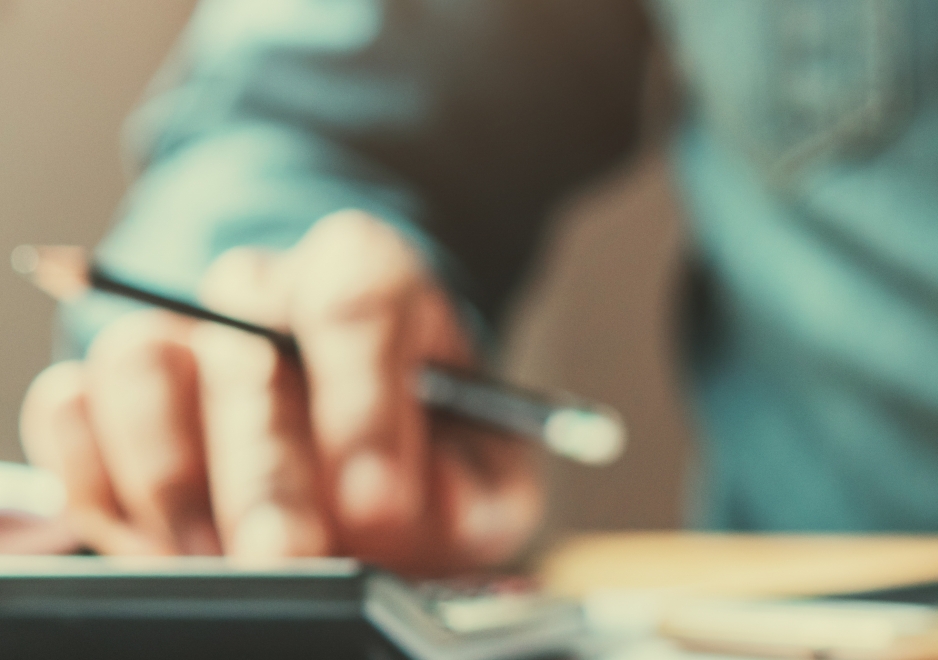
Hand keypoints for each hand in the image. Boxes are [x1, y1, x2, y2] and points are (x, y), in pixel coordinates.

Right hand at [19, 210, 542, 574]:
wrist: (361, 449)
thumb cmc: (425, 455)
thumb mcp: (483, 472)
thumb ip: (475, 486)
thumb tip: (427, 500)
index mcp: (368, 279)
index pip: (357, 297)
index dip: (365, 402)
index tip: (376, 494)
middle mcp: (261, 288)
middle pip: (245, 350)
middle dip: (267, 472)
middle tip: (290, 556)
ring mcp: (176, 329)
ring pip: (139, 361)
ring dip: (174, 477)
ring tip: (219, 560)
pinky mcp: (101, 389)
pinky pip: (68, 407)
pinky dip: (99, 475)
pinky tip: (156, 539)